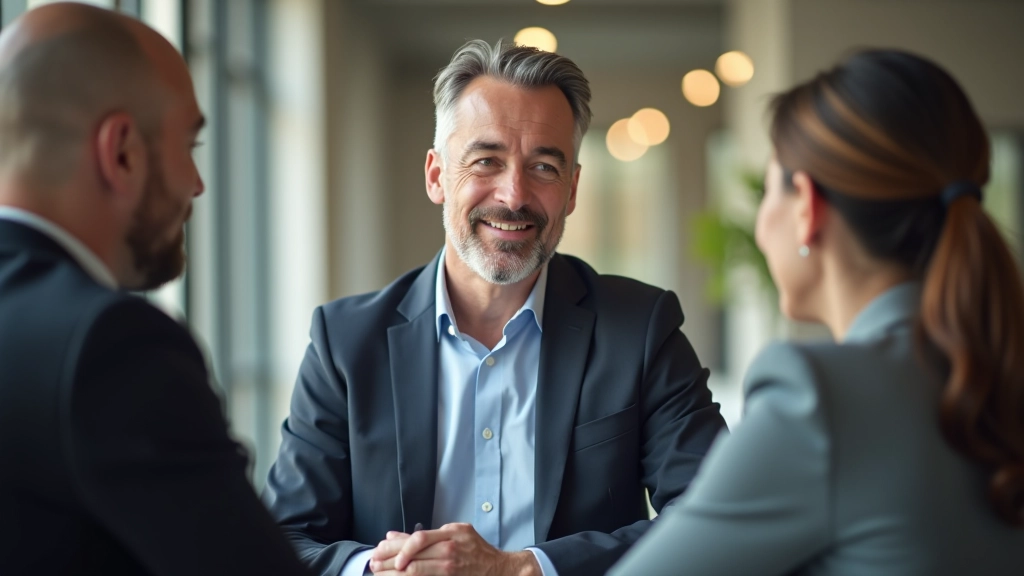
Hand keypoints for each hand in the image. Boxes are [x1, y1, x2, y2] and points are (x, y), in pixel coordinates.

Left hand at [369, 523, 539, 575]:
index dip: (395, 547)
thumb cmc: (476, 550)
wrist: (500, 569)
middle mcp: (452, 549)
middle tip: (373, 564)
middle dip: (389, 561)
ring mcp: (453, 566)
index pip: (417, 538)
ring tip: (380, 574)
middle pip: (414, 555)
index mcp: (451, 533)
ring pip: (417, 571)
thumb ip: (425, 535)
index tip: (379, 551)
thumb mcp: (454, 533)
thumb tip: (393, 536)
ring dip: (394, 574)